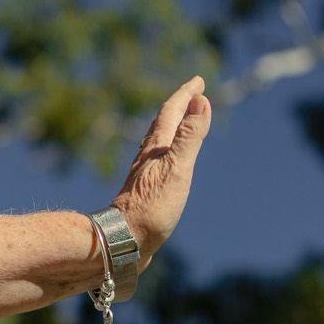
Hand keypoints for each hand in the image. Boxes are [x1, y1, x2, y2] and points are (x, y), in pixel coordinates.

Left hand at [110, 77, 215, 260]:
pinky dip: (166, 153)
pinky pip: (157, 162)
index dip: (185, 95)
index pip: (171, 113)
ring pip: (157, 143)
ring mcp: (143, 175)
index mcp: (156, 149)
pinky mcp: (143, 192)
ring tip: (180, 123)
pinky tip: (164, 164)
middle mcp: (147, 158)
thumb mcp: (177, 168)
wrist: (122, 241)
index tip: (198, 81)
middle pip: (162, 125)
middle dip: (178, 107)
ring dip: (171, 128)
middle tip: (192, 94)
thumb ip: (189, 136)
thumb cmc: (152, 208)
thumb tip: (200, 101)